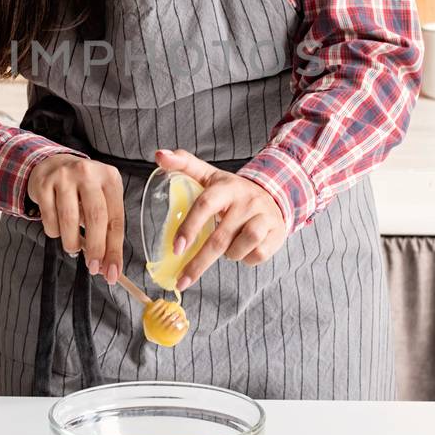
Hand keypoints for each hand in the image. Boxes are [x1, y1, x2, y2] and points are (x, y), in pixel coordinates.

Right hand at [26, 153, 125, 286]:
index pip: (116, 219)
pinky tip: (58, 227)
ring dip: (72, 243)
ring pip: (69, 221)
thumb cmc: (82, 190)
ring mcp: (64, 176)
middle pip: (96, 217)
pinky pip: (49, 220)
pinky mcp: (43, 184)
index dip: (115, 249)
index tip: (113, 272)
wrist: (52, 165)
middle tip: (93, 268)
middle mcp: (88, 172)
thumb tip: (108, 267)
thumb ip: (105, 230)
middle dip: (96, 249)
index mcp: (110, 178)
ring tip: (73, 246)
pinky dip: (55, 232)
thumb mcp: (100, 200)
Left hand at [157, 148, 288, 292]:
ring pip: (240, 247)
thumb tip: (158, 155)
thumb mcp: (208, 174)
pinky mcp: (276, 232)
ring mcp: (262, 217)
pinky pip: (256, 255)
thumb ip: (183, 163)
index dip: (189, 227)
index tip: (176, 249)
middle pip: (219, 238)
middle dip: (199, 263)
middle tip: (182, 280)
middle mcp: (246, 201)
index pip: (205, 205)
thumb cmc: (231, 190)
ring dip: (228, 256)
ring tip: (225, 249)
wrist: (273, 194)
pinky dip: (245, 259)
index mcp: (225, 187)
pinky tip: (242, 250)